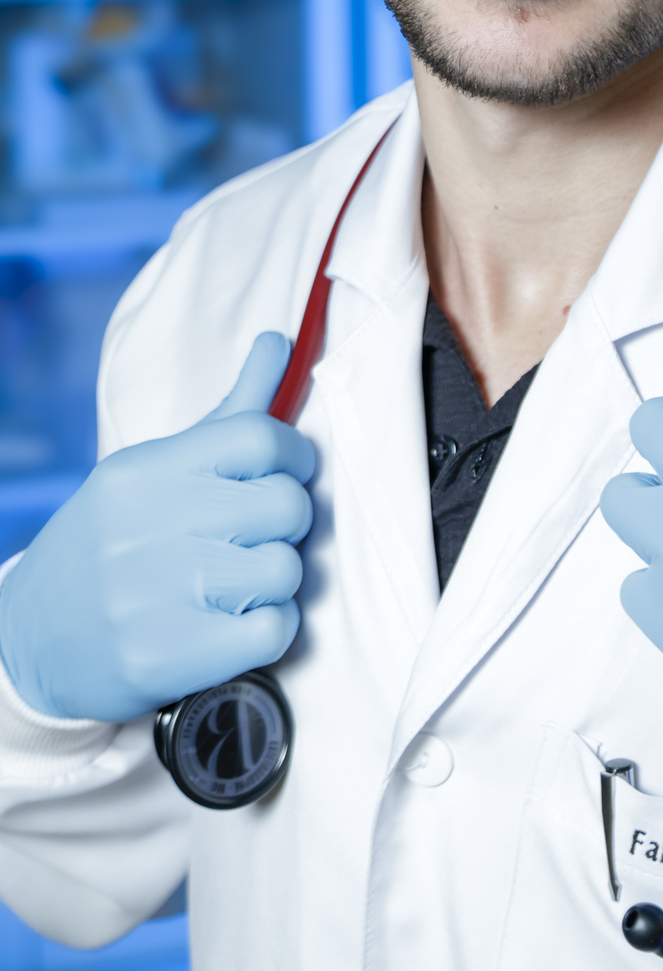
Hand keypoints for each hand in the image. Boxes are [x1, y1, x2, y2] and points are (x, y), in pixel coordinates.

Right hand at [0, 334, 314, 723]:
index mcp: (148, 470)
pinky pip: (275, 632)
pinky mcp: (167, 659)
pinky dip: (271, 631)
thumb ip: (229, 411)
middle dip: (288, 523)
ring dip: (277, 582)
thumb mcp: (155, 468)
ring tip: (238, 584)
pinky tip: (237, 625)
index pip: (260, 437)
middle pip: (286, 505)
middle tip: (258, 536)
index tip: (285, 475)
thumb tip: (281, 340)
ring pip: (286, 570)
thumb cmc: (113, 541)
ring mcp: (156, 596)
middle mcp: (150, 526)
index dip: (295, 457)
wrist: (30, 640)